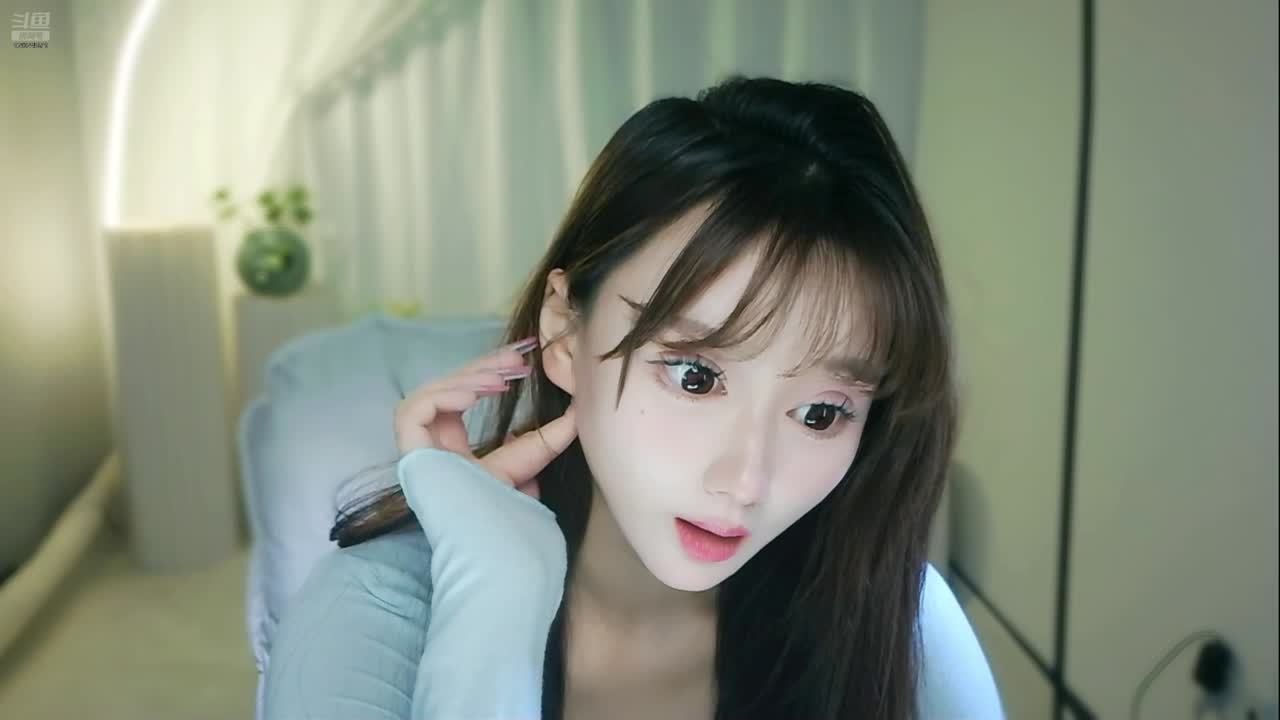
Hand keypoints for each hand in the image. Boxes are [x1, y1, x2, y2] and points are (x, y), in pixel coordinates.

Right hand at [393, 336, 577, 498]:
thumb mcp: (533, 461)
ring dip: (465, 379)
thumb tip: (579, 409)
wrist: (497, 543)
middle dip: (480, 368)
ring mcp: (419, 453)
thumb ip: (551, 436)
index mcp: (454, 451)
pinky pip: (414, 411)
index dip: (485, 373)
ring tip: (501, 380)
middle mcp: (432, 449)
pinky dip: (442, 395)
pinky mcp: (410, 455)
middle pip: (445, 391)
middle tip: (515, 358)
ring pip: (429, 395)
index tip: (519, 360)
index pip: (461, 399)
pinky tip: (474, 394)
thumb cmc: (510, 512)